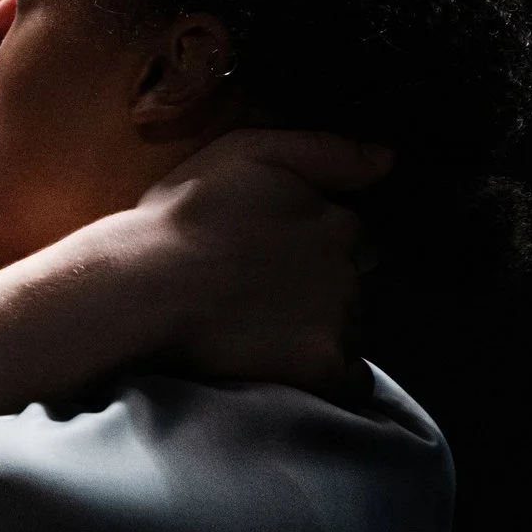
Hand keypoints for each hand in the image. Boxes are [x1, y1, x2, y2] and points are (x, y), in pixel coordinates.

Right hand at [82, 128, 392, 394]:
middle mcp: (347, 269)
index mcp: (337, 220)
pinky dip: (333, 376)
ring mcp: (338, 320)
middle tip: (261, 293)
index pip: (350, 237)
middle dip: (318, 287)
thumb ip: (326, 151)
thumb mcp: (250, 150)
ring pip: (351, 328)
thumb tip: (387, 161)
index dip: (312, 244)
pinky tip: (293, 365)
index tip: (272, 253)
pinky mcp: (320, 366)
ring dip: (323, 329)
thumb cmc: (184, 217)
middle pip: (351, 284)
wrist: (143, 286)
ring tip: (264, 328)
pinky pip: (352, 381)